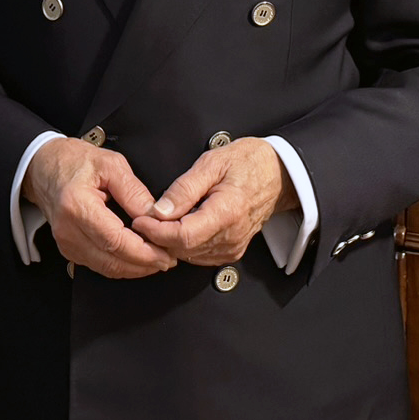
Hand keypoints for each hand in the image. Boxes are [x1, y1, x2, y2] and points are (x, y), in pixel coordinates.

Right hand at [26, 137, 176, 278]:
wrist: (45, 168)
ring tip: (159, 259)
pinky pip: (100, 265)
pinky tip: (139, 258)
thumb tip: (156, 216)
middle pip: (112, 261)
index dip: (144, 252)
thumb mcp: (111, 164)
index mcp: (77, 206)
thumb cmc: (75, 161)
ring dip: (136, 268)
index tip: (166, 251)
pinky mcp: (70, 249)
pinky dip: (122, 265)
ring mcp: (67, 243)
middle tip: (169, 259)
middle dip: (145, 265)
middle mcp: (68, 230)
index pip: (115, 241)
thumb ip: (134, 192)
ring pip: (107, 269)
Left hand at [132, 139, 292, 266]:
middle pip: (183, 249)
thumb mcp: (212, 163)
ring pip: (188, 256)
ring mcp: (232, 247)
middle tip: (144, 218)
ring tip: (160, 221)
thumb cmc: (248, 163)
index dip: (156, 231)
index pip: (183, 236)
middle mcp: (231, 235)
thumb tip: (160, 210)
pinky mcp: (231, 251)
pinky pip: (199, 256)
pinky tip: (179, 228)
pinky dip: (184, 245)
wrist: (277, 174)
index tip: (141, 220)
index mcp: (227, 212)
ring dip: (170, 242)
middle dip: (158, 237)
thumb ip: (184, 188)